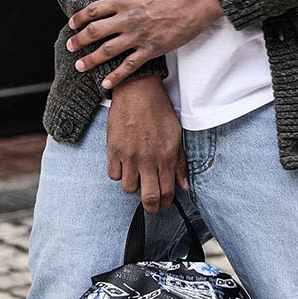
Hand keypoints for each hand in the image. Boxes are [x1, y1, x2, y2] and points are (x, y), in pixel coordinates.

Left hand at [67, 0, 224, 90]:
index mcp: (123, 0)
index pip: (92, 11)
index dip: (79, 18)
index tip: (72, 24)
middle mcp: (127, 19)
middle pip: (95, 32)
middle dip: (79, 41)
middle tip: (70, 47)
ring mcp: (138, 36)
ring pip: (107, 51)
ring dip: (91, 60)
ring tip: (80, 66)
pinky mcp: (152, 49)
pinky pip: (129, 66)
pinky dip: (116, 76)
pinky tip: (105, 83)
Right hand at [107, 77, 188, 212]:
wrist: (138, 91)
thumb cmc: (159, 111)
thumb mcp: (176, 135)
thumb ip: (180, 163)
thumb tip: (184, 186)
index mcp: (166, 156)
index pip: (166, 192)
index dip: (165, 203)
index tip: (164, 204)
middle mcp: (147, 159)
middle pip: (148, 197)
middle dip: (151, 207)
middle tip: (151, 205)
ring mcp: (129, 155)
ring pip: (129, 188)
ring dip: (134, 185)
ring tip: (138, 177)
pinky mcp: (113, 149)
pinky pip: (113, 175)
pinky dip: (119, 174)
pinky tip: (125, 166)